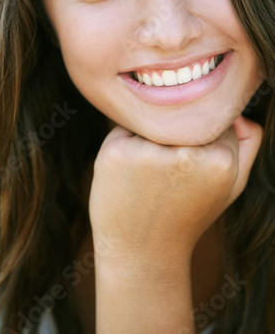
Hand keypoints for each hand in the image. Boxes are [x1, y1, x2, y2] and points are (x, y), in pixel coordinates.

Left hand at [89, 115, 262, 266]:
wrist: (142, 252)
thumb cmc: (190, 214)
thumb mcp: (231, 185)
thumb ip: (248, 143)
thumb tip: (237, 110)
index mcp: (220, 161)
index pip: (214, 120)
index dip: (202, 142)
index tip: (192, 172)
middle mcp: (184, 154)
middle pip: (181, 118)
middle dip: (175, 139)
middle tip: (168, 177)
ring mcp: (147, 153)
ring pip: (153, 121)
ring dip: (150, 140)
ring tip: (148, 179)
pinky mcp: (115, 152)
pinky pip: (124, 130)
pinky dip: (126, 145)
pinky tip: (128, 177)